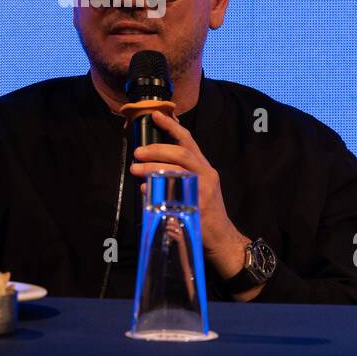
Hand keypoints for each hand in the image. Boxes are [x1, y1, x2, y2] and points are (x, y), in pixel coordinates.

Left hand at [127, 110, 248, 275]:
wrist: (222, 239)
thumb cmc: (205, 213)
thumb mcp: (198, 187)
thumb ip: (180, 174)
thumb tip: (151, 164)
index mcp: (205, 168)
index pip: (189, 141)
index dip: (172, 126)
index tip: (156, 115)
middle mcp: (206, 175)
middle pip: (182, 154)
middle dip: (157, 149)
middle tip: (137, 152)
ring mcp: (203, 192)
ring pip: (176, 171)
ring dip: (152, 168)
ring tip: (135, 168)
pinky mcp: (196, 208)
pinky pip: (172, 194)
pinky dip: (155, 189)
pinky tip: (143, 189)